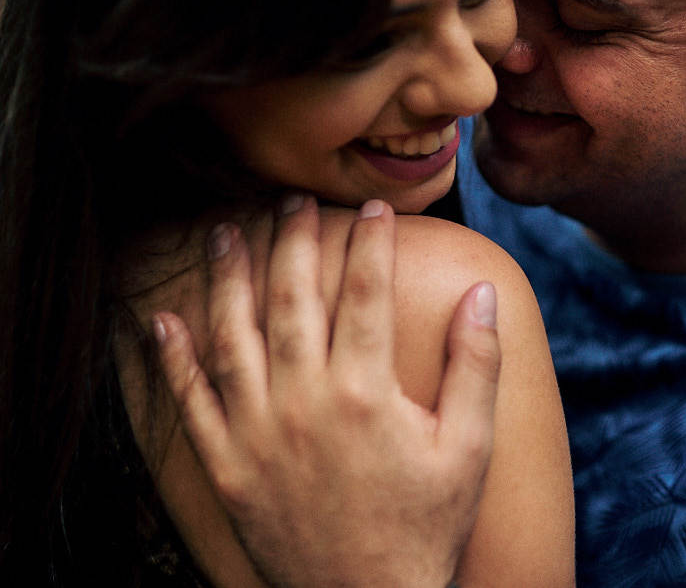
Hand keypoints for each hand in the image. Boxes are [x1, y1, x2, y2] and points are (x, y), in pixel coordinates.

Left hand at [152, 196, 500, 587]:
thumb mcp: (470, 446)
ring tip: (228, 232)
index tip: (374, 207)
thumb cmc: (428, 523)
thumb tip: (483, 294)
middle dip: (295, 242)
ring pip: (234, 338)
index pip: (366, 295)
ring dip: (229, 280)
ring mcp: (258, 436)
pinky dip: (174, 360)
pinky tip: (164, 320)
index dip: (371, 244)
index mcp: (367, 394)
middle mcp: (305, 404)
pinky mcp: (227, 468)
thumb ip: (477, 365)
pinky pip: (191, 403)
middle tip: (294, 201)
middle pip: (293, 301)